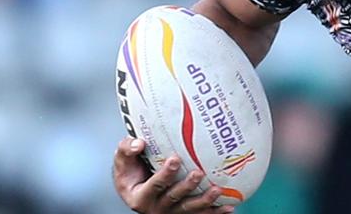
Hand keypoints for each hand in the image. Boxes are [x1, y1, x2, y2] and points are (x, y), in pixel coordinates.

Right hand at [113, 137, 234, 212]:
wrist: (134, 188)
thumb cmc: (130, 172)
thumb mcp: (122, 161)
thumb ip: (126, 149)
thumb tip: (139, 143)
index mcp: (140, 196)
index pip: (153, 185)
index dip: (164, 174)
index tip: (174, 159)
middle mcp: (156, 207)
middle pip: (174, 198)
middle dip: (187, 186)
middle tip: (199, 173)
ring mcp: (171, 213)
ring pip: (189, 208)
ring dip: (205, 201)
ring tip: (218, 190)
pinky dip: (215, 212)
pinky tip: (229, 207)